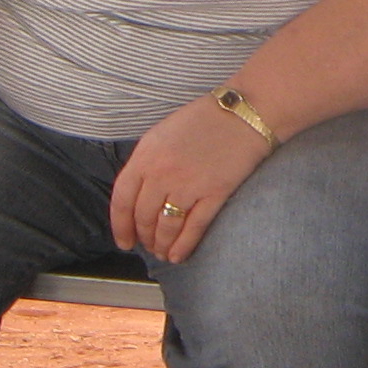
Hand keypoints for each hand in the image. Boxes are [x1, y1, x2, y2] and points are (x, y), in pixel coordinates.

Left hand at [110, 93, 276, 264]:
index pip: (122, 200)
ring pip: (166, 227)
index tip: (124, 241)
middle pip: (144, 217)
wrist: (247, 112)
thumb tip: (140, 193)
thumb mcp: (163, 133)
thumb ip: (147, 162)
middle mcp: (162, 173)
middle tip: (148, 246)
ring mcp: (188, 185)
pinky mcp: (214, 193)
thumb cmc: (206, 119)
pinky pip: (193, 228)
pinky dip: (184, 246)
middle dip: (144, 237)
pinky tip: (179, 255)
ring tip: (163, 253)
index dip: (120, 226)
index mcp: (145, 156)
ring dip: (162, 245)